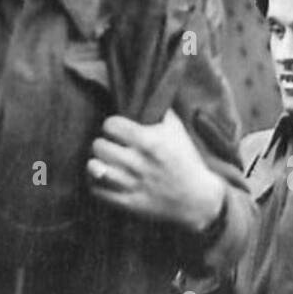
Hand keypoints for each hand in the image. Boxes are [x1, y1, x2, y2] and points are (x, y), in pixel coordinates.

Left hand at [88, 108, 224, 230]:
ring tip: (106, 162)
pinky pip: (97, 190)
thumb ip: (159, 110)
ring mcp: (133, 184)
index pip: (110, 125)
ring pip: (95, 168)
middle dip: (104, 144)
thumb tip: (146, 90)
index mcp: (150, 142)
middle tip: (112, 147)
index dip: (113, 126)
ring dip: (98, 163)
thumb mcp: (177, 130)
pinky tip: (106, 178)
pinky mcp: (129, 203)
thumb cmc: (185, 160)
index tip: (119, 130)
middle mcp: (139, 163)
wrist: (197, 199)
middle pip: (98, 145)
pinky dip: (97, 183)